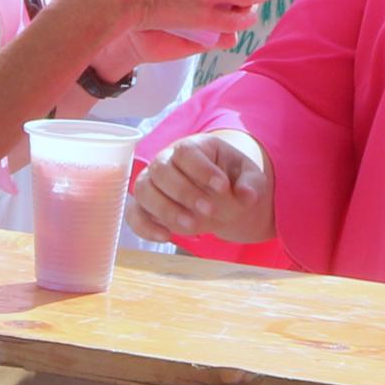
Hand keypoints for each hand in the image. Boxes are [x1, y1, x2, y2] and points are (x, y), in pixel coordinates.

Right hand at [128, 129, 275, 246]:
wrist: (219, 196)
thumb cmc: (231, 180)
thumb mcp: (248, 177)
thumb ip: (250, 184)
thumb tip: (247, 195)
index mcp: (192, 147)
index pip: (186, 152)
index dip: (201, 169)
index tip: (223, 187)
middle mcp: (165, 161)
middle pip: (161, 170)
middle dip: (185, 192)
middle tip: (211, 210)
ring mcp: (152, 183)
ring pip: (144, 191)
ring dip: (166, 210)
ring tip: (193, 226)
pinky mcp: (145, 207)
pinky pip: (134, 215)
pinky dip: (145, 227)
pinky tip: (167, 237)